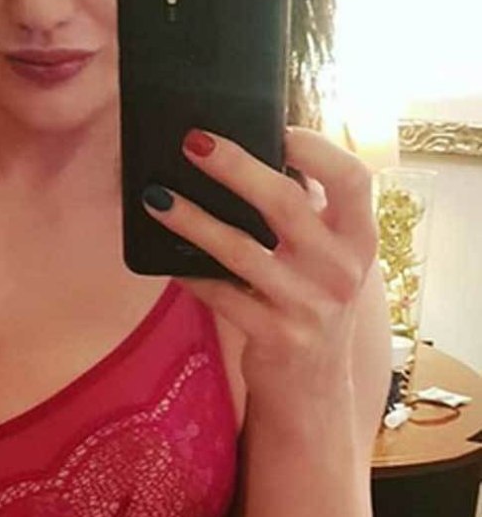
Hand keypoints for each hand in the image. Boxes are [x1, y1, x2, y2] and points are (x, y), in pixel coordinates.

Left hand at [141, 128, 379, 416]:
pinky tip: (164, 256)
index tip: (277, 127)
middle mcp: (341, 270)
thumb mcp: (324, 260)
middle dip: (236, 167)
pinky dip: (189, 272)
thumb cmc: (309, 304)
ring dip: (193, 219)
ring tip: (156, 197)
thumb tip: (241, 154)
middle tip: (193, 142)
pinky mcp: (276, 337)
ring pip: (241, 250)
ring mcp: (310, 307)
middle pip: (287, 204)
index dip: (317, 148)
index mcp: (359, 239)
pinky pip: (220, 294)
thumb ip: (303, 216)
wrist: (312, 389)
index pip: (353, 179)